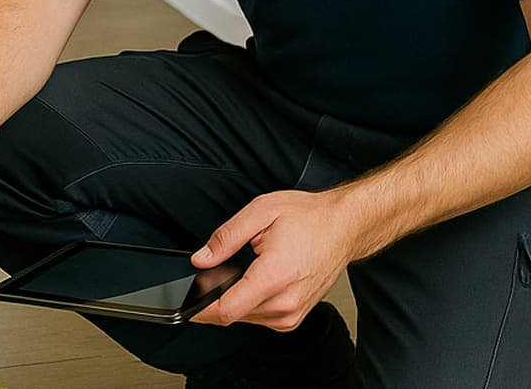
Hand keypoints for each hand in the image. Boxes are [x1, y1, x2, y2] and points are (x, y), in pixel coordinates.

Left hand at [185, 189, 369, 330]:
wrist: (344, 227)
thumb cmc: (310, 218)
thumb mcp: (261, 212)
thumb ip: (226, 237)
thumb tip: (201, 259)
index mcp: (274, 277)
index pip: (225, 310)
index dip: (200, 309)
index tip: (186, 305)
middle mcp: (285, 302)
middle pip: (232, 316)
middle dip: (217, 296)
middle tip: (222, 268)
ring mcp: (292, 314)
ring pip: (245, 318)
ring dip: (236, 299)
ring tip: (251, 269)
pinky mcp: (294, 318)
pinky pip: (260, 318)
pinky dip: (252, 303)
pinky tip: (261, 281)